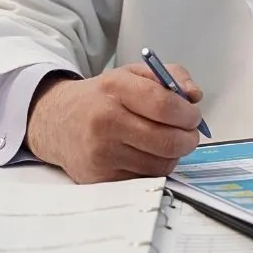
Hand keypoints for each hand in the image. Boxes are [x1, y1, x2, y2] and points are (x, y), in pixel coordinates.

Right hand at [25, 63, 203, 183]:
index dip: (188, 113)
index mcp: (116, 89)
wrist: (58, 121)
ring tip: (167, 142)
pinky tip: (148, 154)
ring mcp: (101, 154)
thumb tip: (194, 97)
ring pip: (160, 164)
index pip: (164, 105)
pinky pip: (144, 178)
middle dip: (188, 138)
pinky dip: (154, 168)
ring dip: (173, 155)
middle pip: (166, 140)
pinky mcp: (99, 178)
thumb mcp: (133, 74)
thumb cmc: (102, 97)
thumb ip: (170, 76)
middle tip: (189, 133)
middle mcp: (105, 122)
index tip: (194, 115)